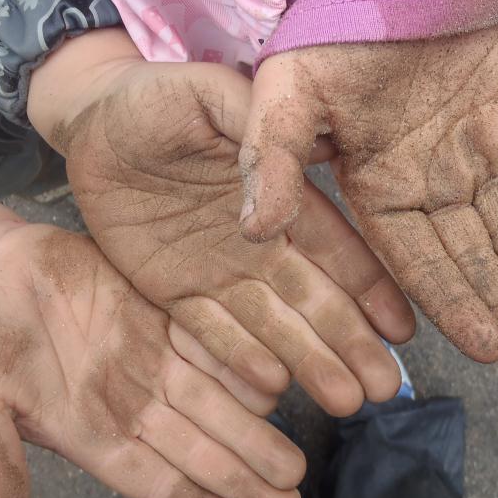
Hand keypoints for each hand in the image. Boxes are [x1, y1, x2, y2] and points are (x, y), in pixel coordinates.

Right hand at [0, 197, 304, 497]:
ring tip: (294, 458)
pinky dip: (240, 362)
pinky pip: (207, 341)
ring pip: (213, 398)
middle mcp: (131, 400)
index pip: (154, 477)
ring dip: (254, 427)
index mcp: (90, 431)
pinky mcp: (160, 311)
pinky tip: (277, 383)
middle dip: (244, 471)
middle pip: (198, 443)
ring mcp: (149, 356)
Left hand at [28, 30, 416, 416]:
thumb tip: (315, 154)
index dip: (370, 289)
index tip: (401, 331)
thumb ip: (258, 127)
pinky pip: (209, 330)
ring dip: (307, 361)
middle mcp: (258, 242)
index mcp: (278, 197)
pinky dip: (238, 358)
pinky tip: (271, 387)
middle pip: (313, 300)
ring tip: (345, 400)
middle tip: (384, 389)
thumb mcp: (212, 96)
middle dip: (350, 342)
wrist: (96, 121)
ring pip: (271, 324)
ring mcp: (217, 270)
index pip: (336, 249)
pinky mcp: (171, 288)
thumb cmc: (158, 97)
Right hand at [242, 26, 497, 368]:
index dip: (450, 303)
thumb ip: (274, 160)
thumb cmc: (326, 37)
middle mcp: (425, 183)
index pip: (415, 260)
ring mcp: (469, 154)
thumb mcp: (287, 95)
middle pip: (469, 257)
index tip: (482, 347)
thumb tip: (255, 232)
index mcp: (375, 189)